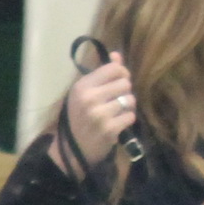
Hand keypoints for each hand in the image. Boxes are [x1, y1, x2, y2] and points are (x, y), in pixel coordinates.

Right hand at [53, 54, 135, 174]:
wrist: (72, 150)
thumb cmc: (79, 117)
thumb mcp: (84, 93)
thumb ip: (102, 73)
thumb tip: (117, 54)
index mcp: (82, 85)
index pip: (114, 68)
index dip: (122, 73)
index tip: (119, 81)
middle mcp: (90, 98)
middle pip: (125, 83)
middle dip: (124, 91)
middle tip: (116, 100)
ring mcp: (100, 114)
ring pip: (130, 100)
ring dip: (127, 106)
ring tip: (116, 112)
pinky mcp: (110, 129)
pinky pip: (131, 116)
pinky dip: (127, 120)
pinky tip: (117, 124)